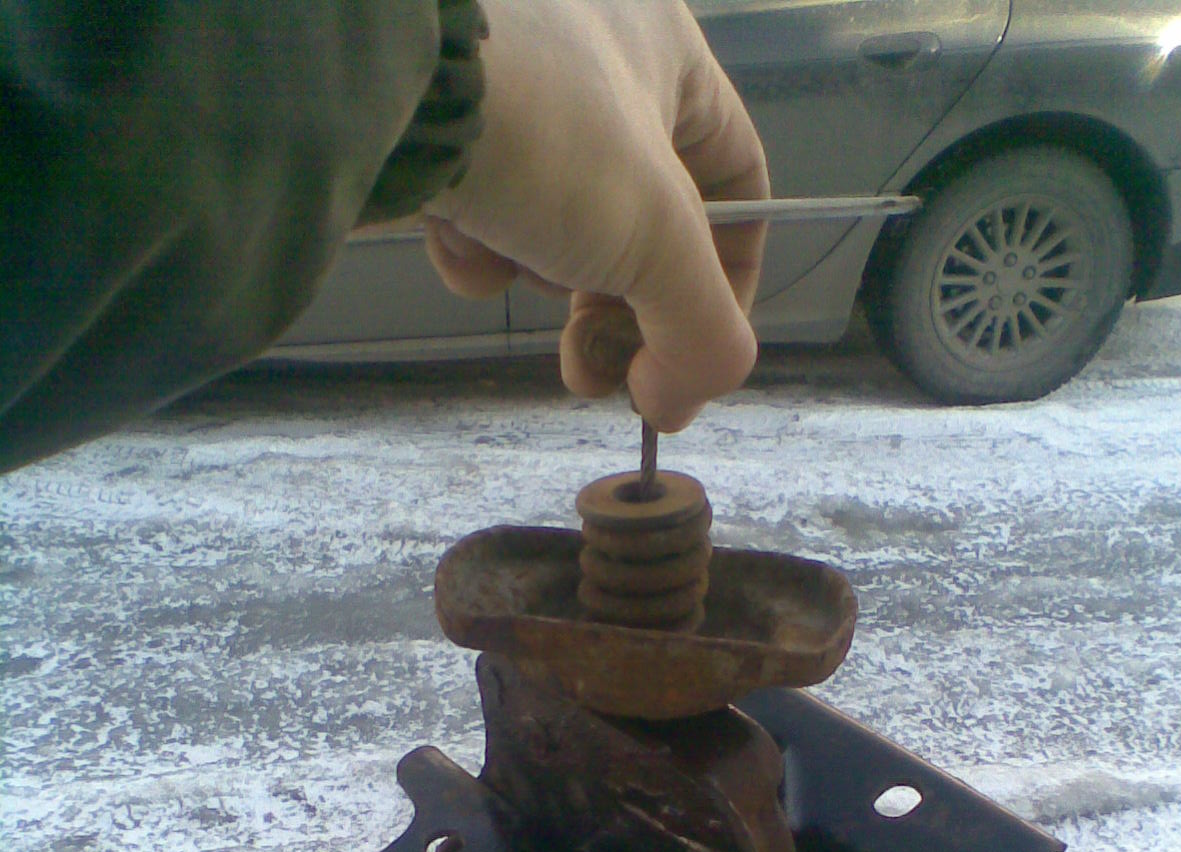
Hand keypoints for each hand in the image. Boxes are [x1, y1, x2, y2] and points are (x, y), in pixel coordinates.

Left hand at [421, 0, 768, 430]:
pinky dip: (480, 248)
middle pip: (643, 227)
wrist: (385, 89)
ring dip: (545, 274)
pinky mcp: (444, 137)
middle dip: (620, 313)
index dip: (727, 286)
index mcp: (669, 55)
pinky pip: (489, 214)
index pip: (735, 187)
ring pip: (565, 230)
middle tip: (598, 374)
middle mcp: (595, 64)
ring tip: (517, 268)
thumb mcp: (659, 240)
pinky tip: (459, 234)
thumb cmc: (554, 136)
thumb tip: (678, 406)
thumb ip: (700, 336)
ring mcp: (515, 99)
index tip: (689, 362)